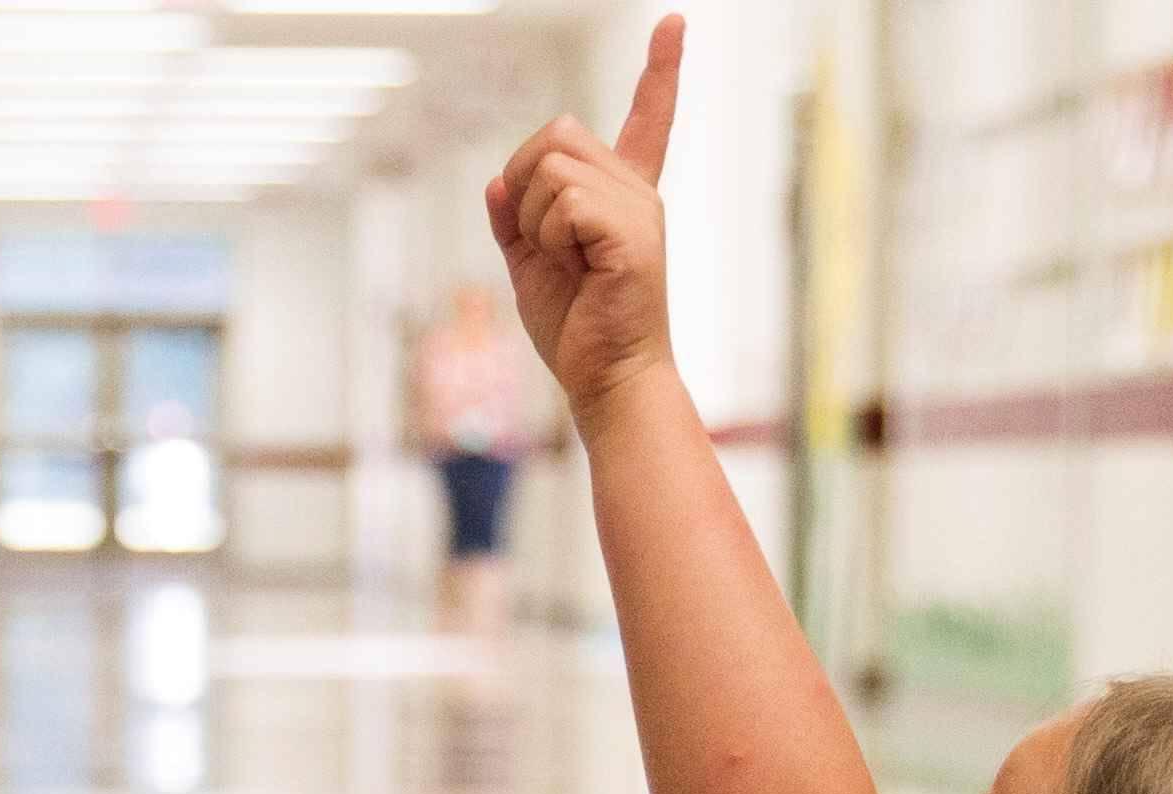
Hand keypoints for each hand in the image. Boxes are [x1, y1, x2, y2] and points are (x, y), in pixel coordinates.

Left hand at [484, 16, 683, 417]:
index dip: (662, 71)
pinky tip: (577, 269)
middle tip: (545, 242)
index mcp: (621, 195)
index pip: (647, 119)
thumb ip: (513, 218)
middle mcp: (638, 192)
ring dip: (536, 219)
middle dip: (526, 181)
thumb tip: (498, 181)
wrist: (607, 380)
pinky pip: (563, 201)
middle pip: (558, 133)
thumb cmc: (576, 329)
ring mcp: (639, 208)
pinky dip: (549, 237)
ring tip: (567, 263)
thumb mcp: (530, 264)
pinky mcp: (632, 231)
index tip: (674, 23)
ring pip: (552, 166)